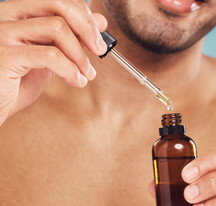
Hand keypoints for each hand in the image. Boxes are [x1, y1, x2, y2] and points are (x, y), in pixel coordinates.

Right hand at [0, 0, 107, 125]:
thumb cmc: (16, 82)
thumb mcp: (49, 56)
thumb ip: (71, 38)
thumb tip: (100, 21)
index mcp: (18, 12)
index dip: (84, 16)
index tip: (98, 39)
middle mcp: (7, 15)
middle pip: (58, 4)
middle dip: (87, 28)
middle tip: (99, 50)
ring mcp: (3, 33)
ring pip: (57, 28)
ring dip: (80, 55)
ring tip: (86, 74)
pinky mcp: (5, 55)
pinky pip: (49, 55)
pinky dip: (70, 69)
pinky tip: (76, 81)